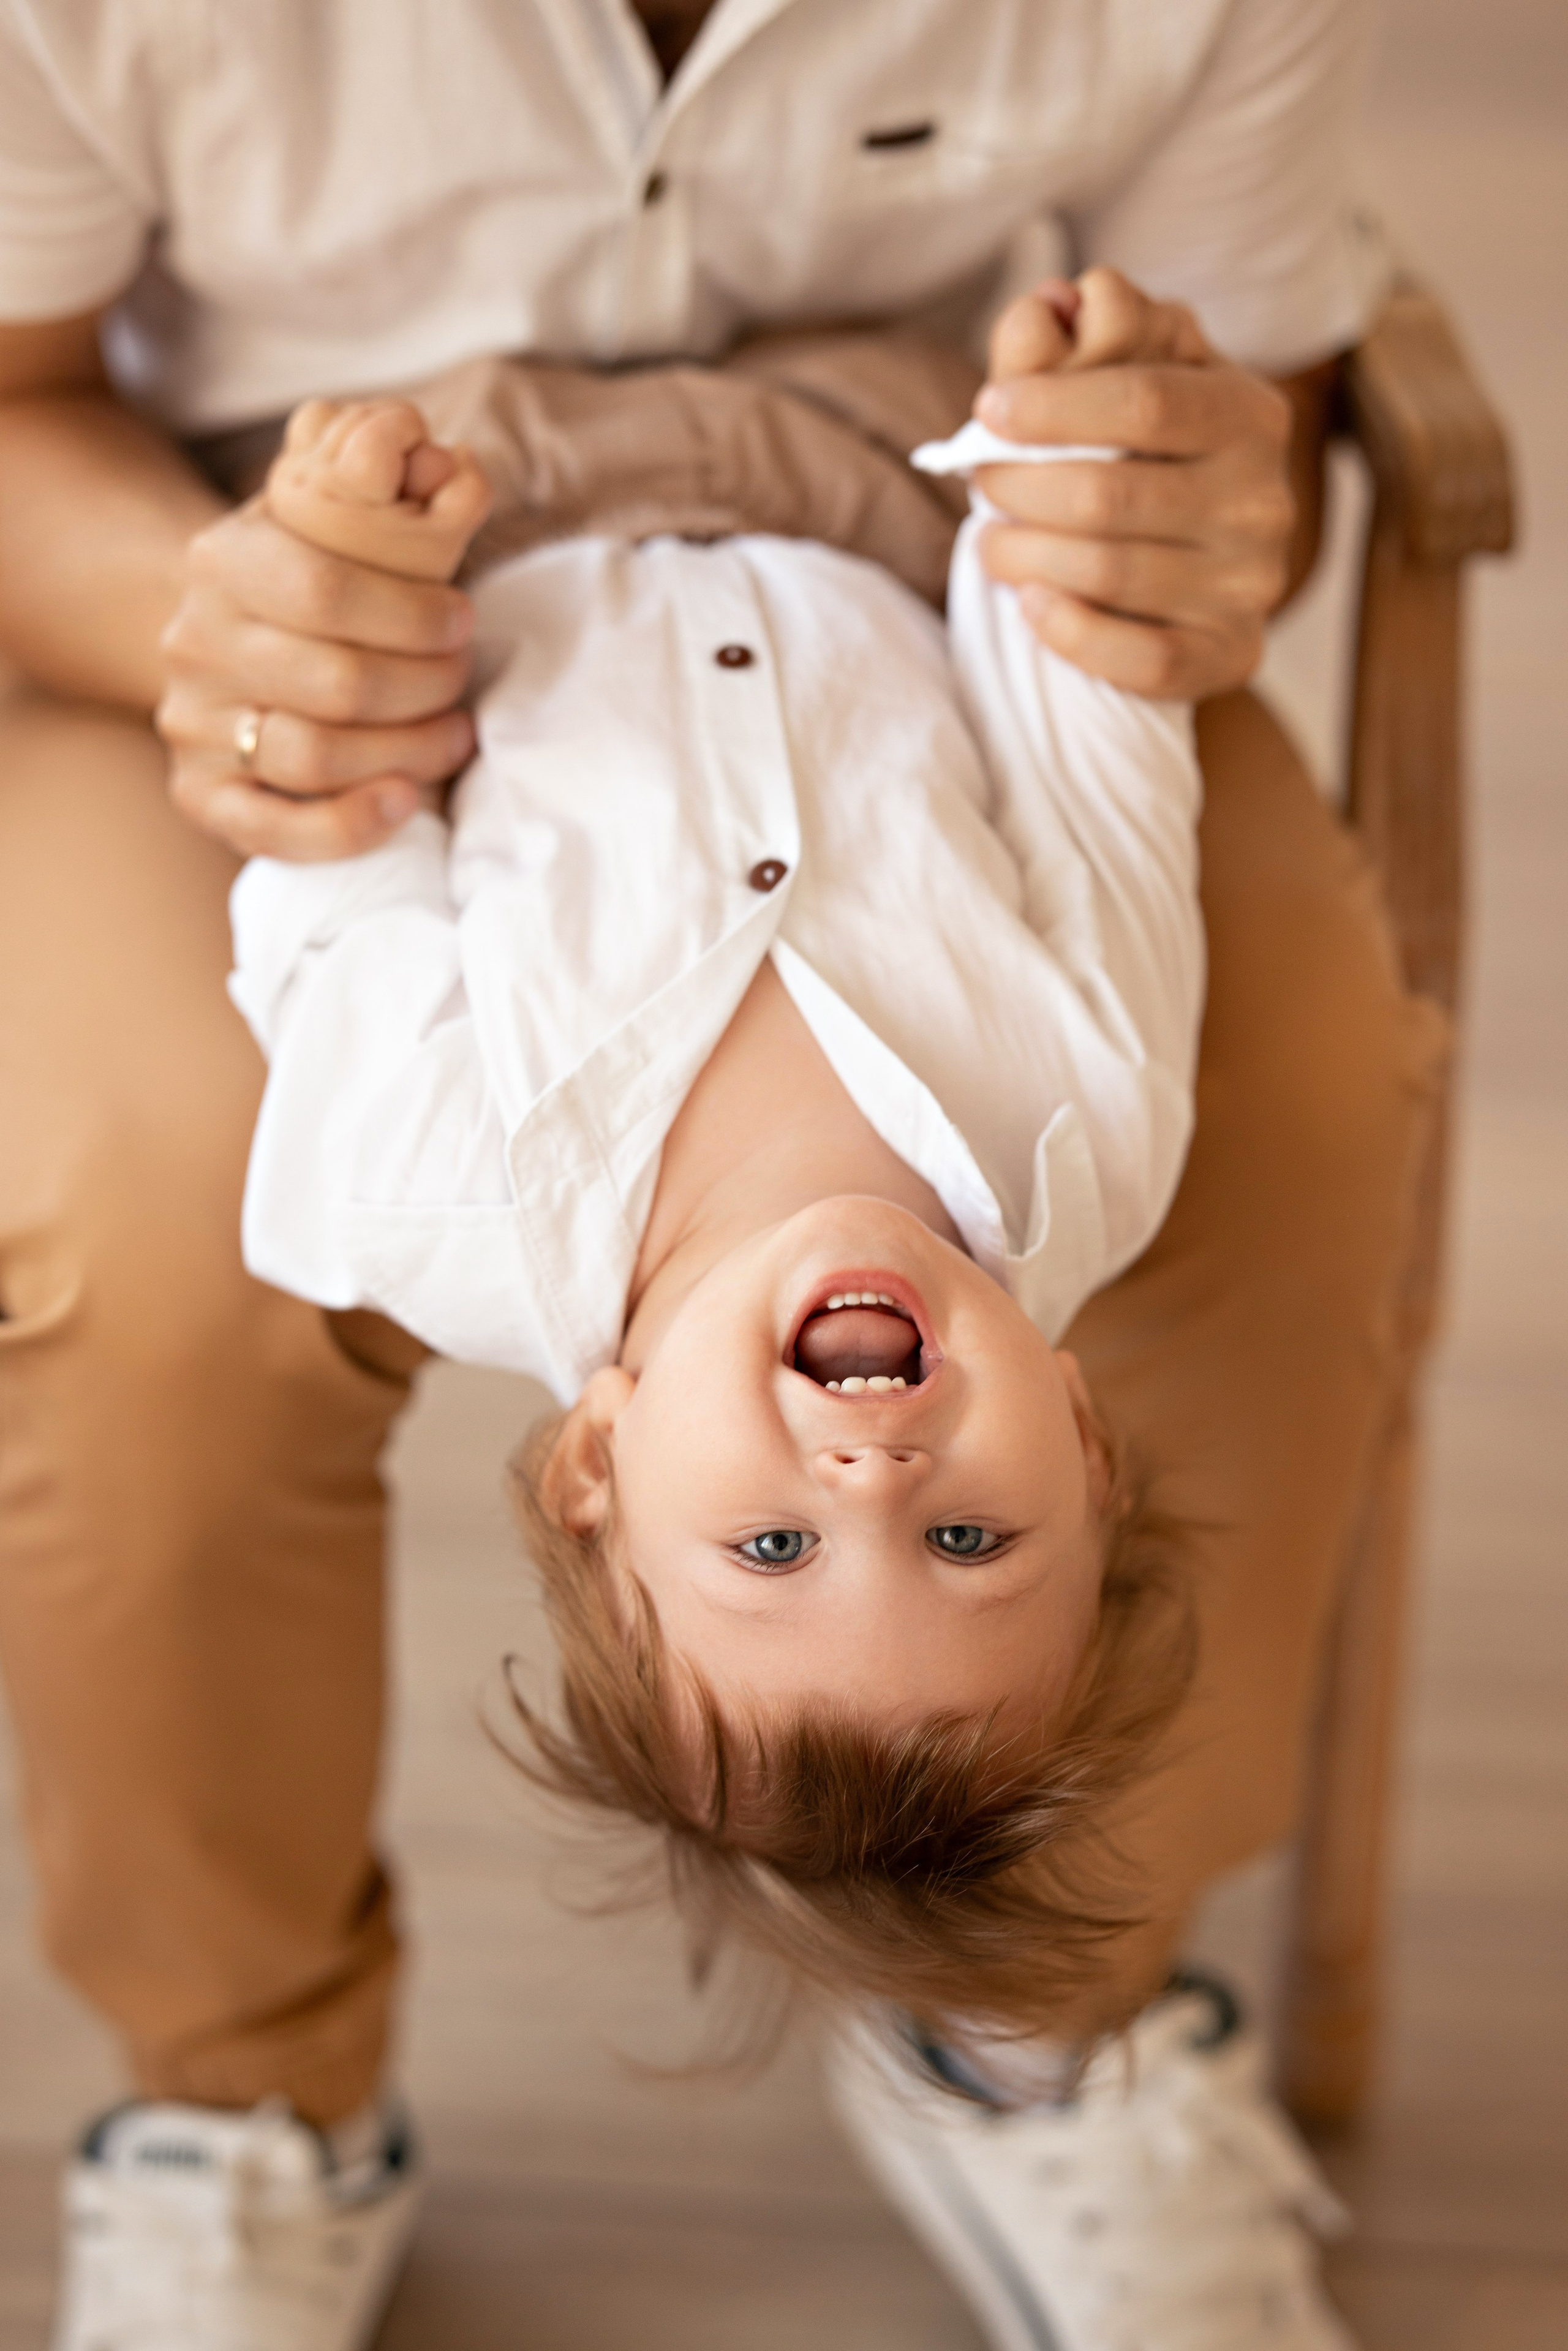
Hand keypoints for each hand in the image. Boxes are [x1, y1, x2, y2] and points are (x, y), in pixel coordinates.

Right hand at [156, 493, 477, 860]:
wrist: (219, 635)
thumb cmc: (303, 576)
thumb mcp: (324, 514)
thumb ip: (372, 474)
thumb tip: (431, 443)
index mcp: (224, 560)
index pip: (323, 588)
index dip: (413, 613)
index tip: (464, 620)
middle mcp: (195, 642)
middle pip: (335, 682)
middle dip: (425, 685)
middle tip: (463, 678)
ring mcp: (193, 722)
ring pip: (314, 755)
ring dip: (408, 751)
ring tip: (454, 734)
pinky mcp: (200, 793)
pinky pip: (275, 831)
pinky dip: (350, 824)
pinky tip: (404, 800)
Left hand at [972, 269, 1294, 699]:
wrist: (1199, 560)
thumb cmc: (1145, 452)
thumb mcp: (1123, 379)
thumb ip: (1081, 338)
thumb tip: (1047, 304)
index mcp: (1248, 413)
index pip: (1144, 401)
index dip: (1053, 404)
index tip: (988, 408)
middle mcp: (1265, 500)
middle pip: (1110, 494)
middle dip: (1021, 486)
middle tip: (979, 480)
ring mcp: (1252, 585)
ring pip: (1110, 572)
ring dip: (1023, 554)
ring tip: (989, 538)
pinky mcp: (1231, 654)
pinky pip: (1141, 657)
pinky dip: (1068, 630)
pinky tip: (1029, 602)